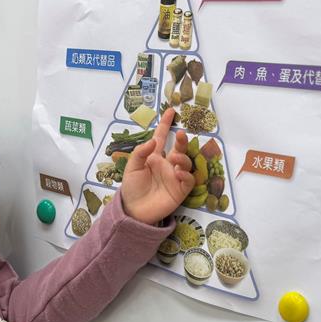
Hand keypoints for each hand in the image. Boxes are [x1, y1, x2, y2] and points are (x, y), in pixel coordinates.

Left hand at [119, 108, 194, 223]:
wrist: (134, 210)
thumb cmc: (132, 188)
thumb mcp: (131, 167)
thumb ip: (140, 153)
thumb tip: (152, 140)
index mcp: (154, 157)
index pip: (161, 137)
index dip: (165, 124)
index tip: (170, 111)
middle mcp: (167, 164)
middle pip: (179, 148)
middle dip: (182, 140)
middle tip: (181, 134)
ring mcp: (175, 176)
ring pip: (186, 162)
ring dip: (183, 158)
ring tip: (174, 159)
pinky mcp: (180, 189)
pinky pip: (189, 179)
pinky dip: (186, 175)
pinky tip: (178, 173)